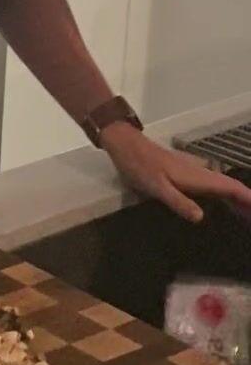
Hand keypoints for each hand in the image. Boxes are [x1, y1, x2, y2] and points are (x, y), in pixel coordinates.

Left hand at [100, 123, 250, 224]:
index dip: (248, 199)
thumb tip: (201, 217)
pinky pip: (212, 187)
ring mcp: (194, 173)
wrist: (126, 146)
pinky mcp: (186, 175)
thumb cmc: (140, 167)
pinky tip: (220, 208)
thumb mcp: (157, 187)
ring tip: (245, 218)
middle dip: (246, 203)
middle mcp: (201, 173)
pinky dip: (223, 197)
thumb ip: (178, 201)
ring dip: (236, 201)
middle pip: (231, 188)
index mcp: (198, 177)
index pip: (231, 187)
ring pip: (223, 187)